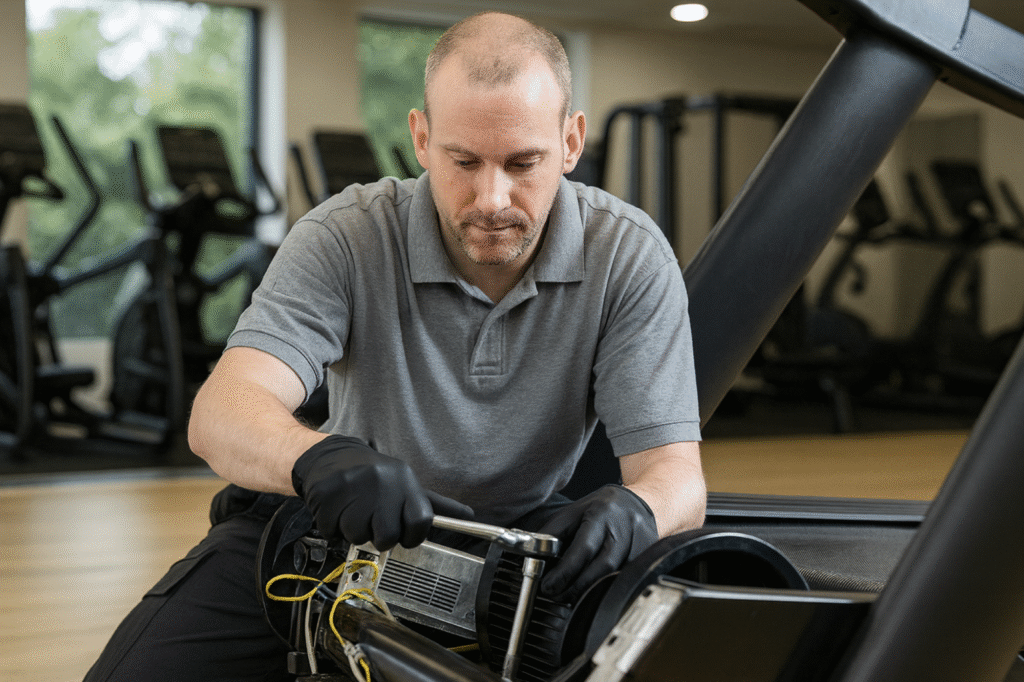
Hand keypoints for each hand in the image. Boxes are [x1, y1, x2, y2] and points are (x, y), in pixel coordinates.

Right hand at [291, 435, 473, 550]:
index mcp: (404, 480)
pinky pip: (332, 531)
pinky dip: (332, 527)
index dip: (413, 536)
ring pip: (358, 536)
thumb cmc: (375, 477)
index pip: (421, 521)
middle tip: (373, 522)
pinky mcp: (327, 493)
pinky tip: (337, 509)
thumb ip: (435, 504)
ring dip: (353, 531)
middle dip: (380, 537)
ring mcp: (353, 486)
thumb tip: (468, 516)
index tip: (405, 535)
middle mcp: (381, 481)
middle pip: (388, 537)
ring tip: (354, 511)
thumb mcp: (406, 484)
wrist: (334, 457)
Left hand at [538, 485, 658, 603]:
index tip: (549, 585)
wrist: (638, 503)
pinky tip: (593, 591)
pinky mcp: (648, 557)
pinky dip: (608, 588)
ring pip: (617, 577)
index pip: (584, 547)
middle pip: (603, 567)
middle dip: (577, 587)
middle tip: (557, 596)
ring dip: (591, 592)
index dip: (565, 571)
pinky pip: (627, 579)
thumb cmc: (603, 508)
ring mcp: (641, 544)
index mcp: (603, 514)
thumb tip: (533, 553)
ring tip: (571, 596)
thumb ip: (554, 532)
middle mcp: (625, 529)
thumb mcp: (574, 511)